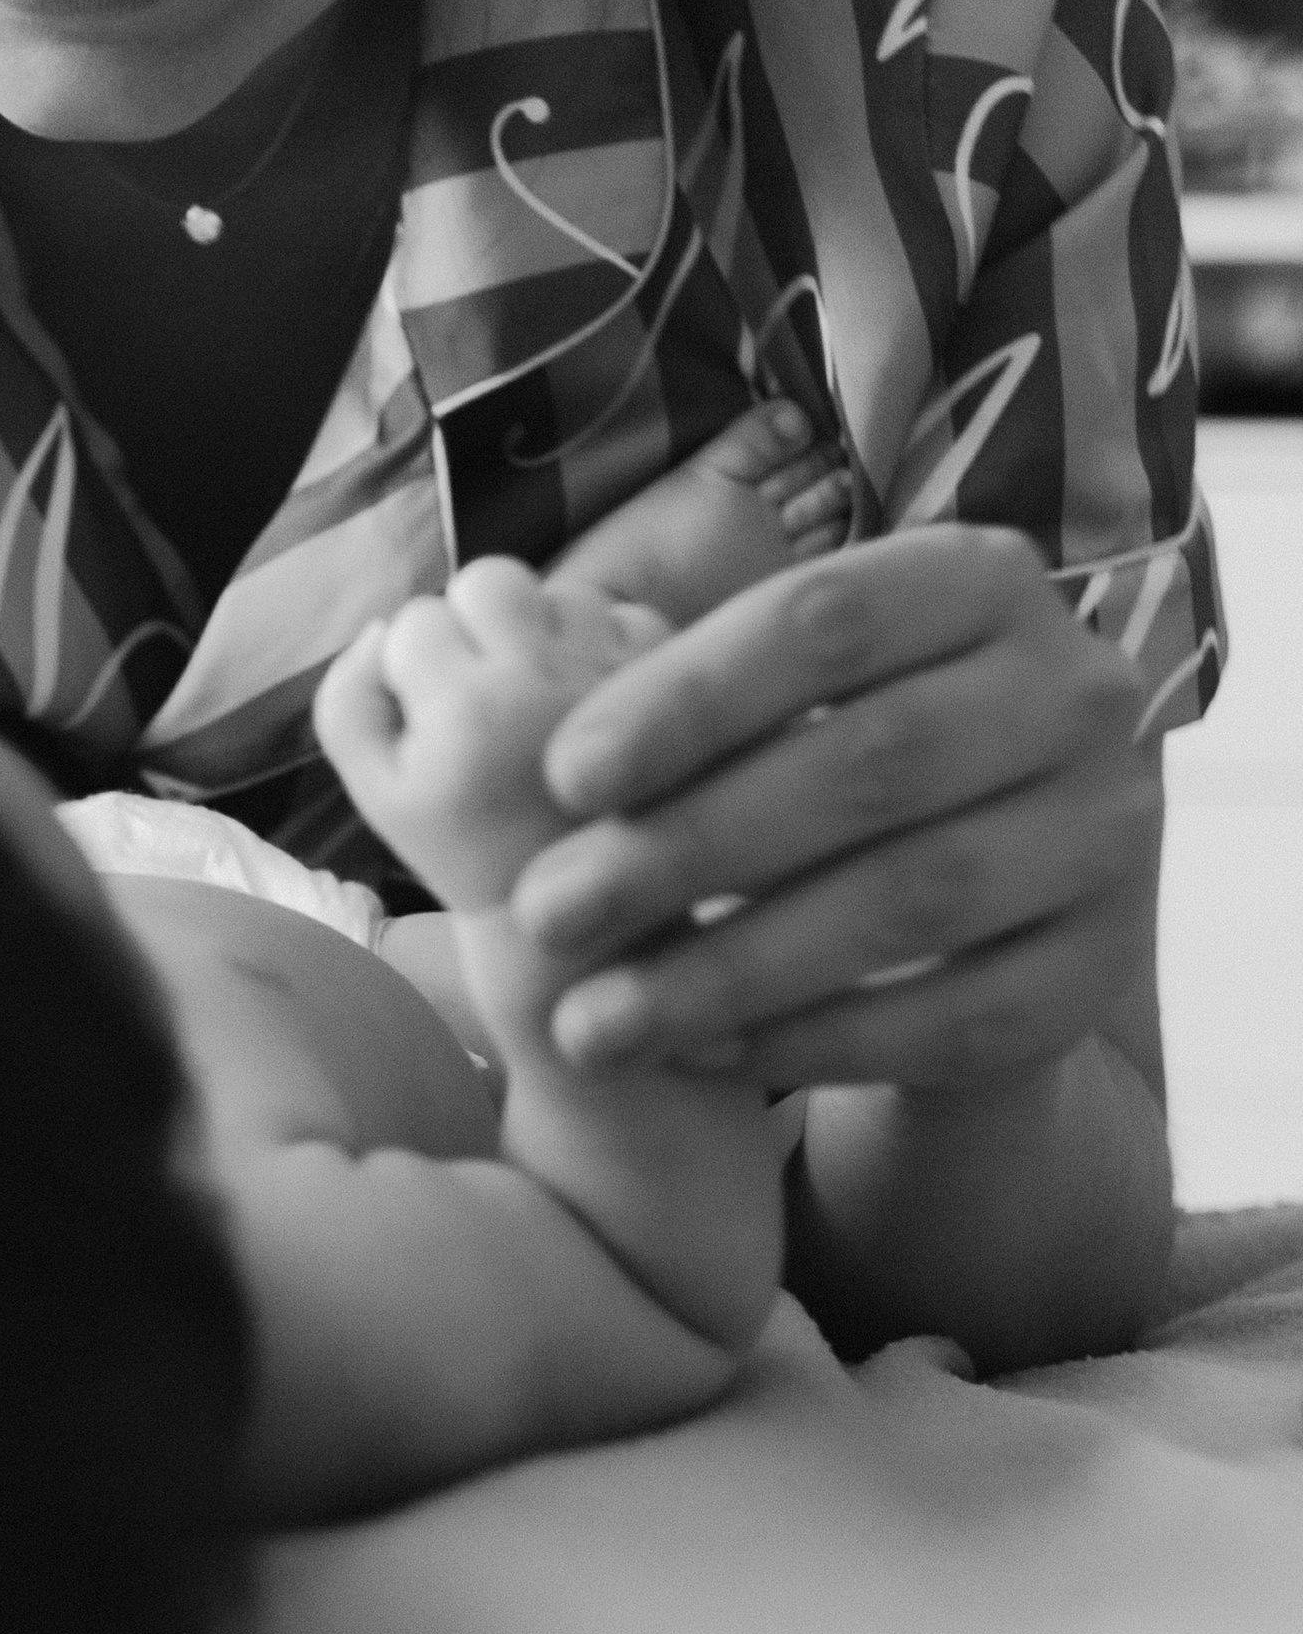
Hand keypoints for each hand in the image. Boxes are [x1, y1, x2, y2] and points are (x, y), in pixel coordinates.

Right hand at [316, 562, 668, 919]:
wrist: (583, 929)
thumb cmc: (465, 854)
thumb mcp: (378, 794)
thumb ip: (347, 700)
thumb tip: (381, 621)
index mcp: (463, 714)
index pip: (414, 620)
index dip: (413, 666)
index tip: (438, 727)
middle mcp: (543, 684)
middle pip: (487, 579)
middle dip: (473, 621)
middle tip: (486, 689)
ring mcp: (614, 678)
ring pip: (556, 591)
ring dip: (538, 630)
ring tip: (541, 703)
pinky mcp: (670, 683)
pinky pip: (619, 614)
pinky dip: (597, 648)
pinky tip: (590, 708)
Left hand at [505, 528, 1163, 1095]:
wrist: (1003, 883)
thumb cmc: (841, 752)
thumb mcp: (795, 688)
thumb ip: (694, 684)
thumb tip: (524, 727)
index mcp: (985, 579)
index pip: (822, 617)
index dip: (685, 696)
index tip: (559, 775)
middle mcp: (1076, 692)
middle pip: (865, 764)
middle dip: (685, 845)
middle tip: (544, 912)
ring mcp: (1109, 832)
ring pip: (906, 901)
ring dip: (729, 967)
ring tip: (592, 1018)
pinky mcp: (1104, 967)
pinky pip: (950, 1016)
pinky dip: (811, 1040)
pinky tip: (695, 1055)